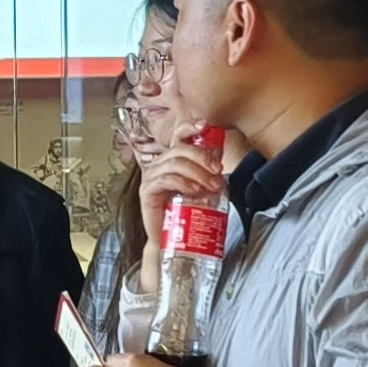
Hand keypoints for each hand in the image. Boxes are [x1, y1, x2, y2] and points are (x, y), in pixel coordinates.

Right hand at [137, 133, 225, 257]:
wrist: (172, 241)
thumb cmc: (186, 214)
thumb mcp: (201, 189)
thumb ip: (207, 173)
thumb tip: (220, 159)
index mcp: (171, 161)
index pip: (177, 137)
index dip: (189, 127)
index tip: (204, 125)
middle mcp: (159, 165)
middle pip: (179, 149)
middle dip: (202, 157)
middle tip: (218, 171)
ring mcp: (151, 177)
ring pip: (175, 163)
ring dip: (197, 172)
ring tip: (211, 186)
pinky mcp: (147, 191)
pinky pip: (165, 179)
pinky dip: (183, 182)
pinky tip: (195, 190)